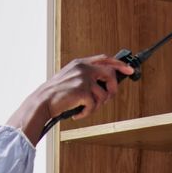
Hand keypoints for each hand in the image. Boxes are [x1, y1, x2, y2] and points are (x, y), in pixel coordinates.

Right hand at [8, 54, 136, 142]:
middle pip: (110, 74)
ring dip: (96, 106)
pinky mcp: (82, 91)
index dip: (119, 64)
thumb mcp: (70, 78)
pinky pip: (94, 105)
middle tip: (109, 98)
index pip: (105, 59)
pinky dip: (87, 113)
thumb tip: (105, 85)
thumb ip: (85, 76)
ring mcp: (83, 79)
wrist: (42, 102)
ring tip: (84, 109)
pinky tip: (77, 113)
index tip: (129, 70)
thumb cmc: (55, 94)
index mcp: (80, 63)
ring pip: (103, 94)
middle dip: (113, 88)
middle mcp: (83, 68)